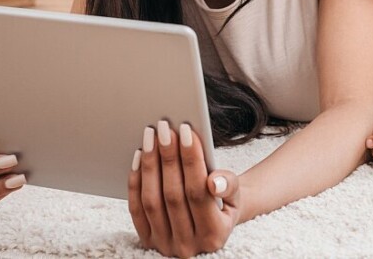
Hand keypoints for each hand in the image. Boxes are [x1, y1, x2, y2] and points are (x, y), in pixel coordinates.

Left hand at [129, 121, 239, 256]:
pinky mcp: (148, 241)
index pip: (199, 192)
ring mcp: (165, 245)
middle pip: (173, 195)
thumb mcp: (236, 197)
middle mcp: (188, 246)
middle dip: (169, 157)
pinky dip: (136, 181)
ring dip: (150, 165)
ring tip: (151, 136)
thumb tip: (215, 182)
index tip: (186, 131)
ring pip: (152, 201)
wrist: (211, 228)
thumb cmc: (224, 204)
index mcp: (214, 236)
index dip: (192, 160)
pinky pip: (136, 209)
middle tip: (165, 128)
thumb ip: (230, 186)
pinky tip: (140, 157)